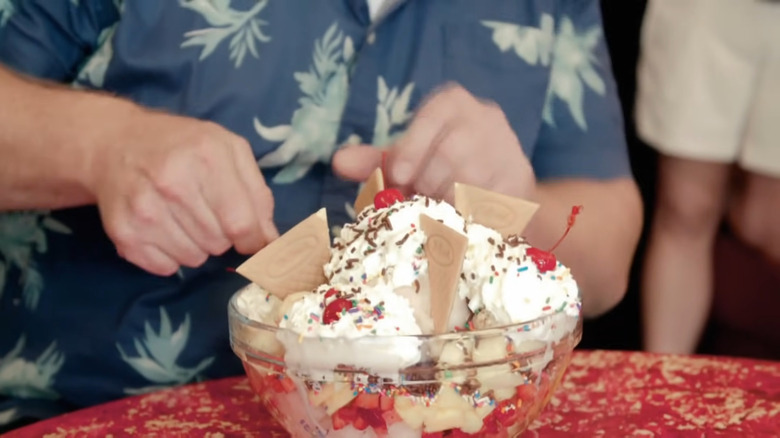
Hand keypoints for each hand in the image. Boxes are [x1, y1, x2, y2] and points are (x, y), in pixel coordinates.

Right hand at [88, 109, 277, 275]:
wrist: (115, 143)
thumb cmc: (182, 146)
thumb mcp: (228, 150)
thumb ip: (257, 193)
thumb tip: (270, 240)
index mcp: (207, 157)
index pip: (241, 223)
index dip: (253, 239)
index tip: (251, 238)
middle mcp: (173, 183)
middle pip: (219, 243)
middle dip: (222, 235)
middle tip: (206, 212)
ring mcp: (144, 209)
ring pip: (194, 258)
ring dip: (197, 246)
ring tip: (183, 217)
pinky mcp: (123, 232)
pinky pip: (166, 268)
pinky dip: (171, 255)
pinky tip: (163, 228)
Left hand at [333, 83, 535, 202]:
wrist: (501, 187)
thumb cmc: (443, 167)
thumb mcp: (408, 159)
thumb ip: (375, 160)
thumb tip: (339, 162)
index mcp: (452, 103)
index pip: (434, 116)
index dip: (414, 147)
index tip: (399, 176)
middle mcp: (485, 117)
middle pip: (452, 153)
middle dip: (428, 184)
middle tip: (419, 200)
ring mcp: (508, 147)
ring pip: (472, 180)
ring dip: (448, 203)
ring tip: (440, 210)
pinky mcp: (521, 179)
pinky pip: (491, 202)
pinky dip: (470, 216)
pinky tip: (463, 219)